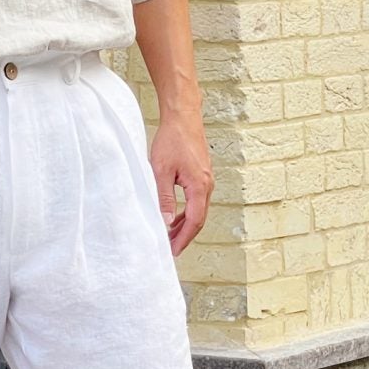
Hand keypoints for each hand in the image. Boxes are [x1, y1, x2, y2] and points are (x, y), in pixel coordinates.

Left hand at [150, 108, 211, 255]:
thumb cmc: (172, 139)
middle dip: (184, 235)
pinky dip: (186, 211)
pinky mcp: (202, 174)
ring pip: (198, 210)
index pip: (194, 221)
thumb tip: (164, 221)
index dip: (183, 238)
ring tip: (169, 235)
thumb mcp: (161, 170)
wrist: (183, 116)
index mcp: (199, 186)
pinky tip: (174, 215)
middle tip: (170, 248)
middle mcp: (207, 185)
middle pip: (198, 219)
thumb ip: (163, 197)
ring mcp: (206, 179)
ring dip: (185, 224)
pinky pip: (197, 200)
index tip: (172, 251)